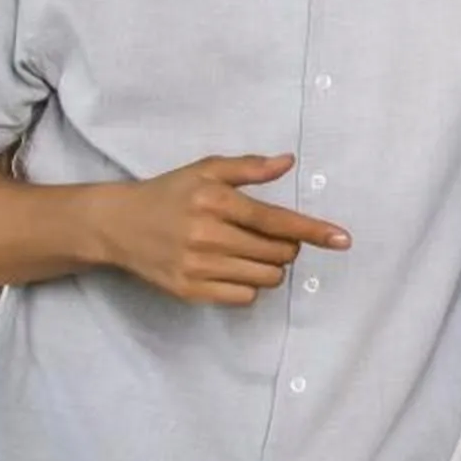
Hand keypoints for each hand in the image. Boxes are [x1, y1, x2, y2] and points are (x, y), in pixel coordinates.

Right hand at [96, 154, 344, 304]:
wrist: (117, 225)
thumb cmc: (169, 194)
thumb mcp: (206, 170)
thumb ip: (249, 167)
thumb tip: (288, 162)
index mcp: (216, 203)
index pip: (277, 221)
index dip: (314, 231)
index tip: (343, 240)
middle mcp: (208, 236)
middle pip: (278, 253)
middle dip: (286, 247)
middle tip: (270, 236)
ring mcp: (197, 267)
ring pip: (266, 278)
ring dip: (270, 268)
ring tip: (250, 252)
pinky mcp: (189, 291)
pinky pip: (243, 298)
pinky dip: (249, 286)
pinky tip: (234, 269)